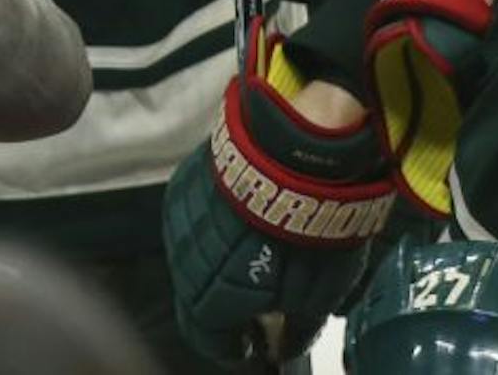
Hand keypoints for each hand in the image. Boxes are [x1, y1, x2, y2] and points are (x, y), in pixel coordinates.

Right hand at [163, 26, 393, 365]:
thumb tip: (283, 344)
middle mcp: (182, 259)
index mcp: (208, 295)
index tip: (253, 344)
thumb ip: (295, 327)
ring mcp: (180, 214)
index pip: (207, 337)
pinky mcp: (186, 178)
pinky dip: (214, 226)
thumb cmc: (308, 230)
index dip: (231, 346)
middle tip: (257, 299)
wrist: (296, 150)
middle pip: (195, 296)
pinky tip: (241, 217)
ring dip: (214, 262)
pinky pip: (195, 216)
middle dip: (223, 304)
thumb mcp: (318, 295)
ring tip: (249, 252)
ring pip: (191, 254)